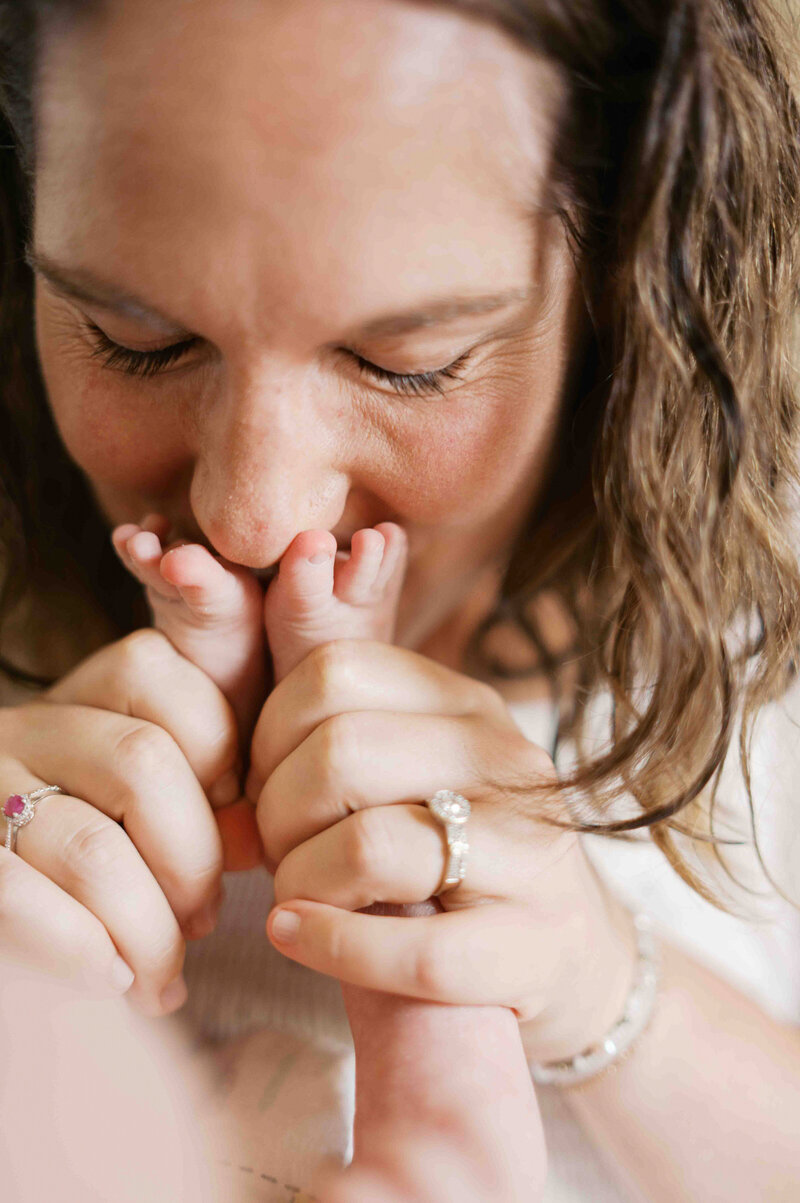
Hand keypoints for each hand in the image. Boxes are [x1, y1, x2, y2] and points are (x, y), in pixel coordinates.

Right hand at [0, 630, 239, 1013]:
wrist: (2, 946)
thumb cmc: (90, 878)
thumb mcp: (141, 812)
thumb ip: (199, 802)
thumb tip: (247, 840)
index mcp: (73, 703)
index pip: (154, 674)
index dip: (216, 751)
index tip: (229, 825)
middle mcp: (19, 734)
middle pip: (140, 760)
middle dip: (194, 858)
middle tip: (203, 921)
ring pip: (92, 847)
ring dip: (148, 929)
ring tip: (160, 978)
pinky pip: (18, 901)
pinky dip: (82, 950)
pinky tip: (110, 980)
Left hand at [247, 639, 633, 1059]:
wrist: (570, 952)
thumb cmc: (453, 856)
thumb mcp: (404, 774)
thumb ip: (323, 748)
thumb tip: (223, 790)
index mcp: (466, 704)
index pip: (334, 670)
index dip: (268, 731)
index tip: (264, 783)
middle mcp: (506, 761)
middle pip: (340, 752)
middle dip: (276, 812)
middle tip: (276, 851)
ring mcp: (530, 854)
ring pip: (369, 845)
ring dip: (299, 881)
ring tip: (297, 896)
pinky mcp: (533, 947)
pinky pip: (412, 950)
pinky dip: (331, 946)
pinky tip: (298, 937)